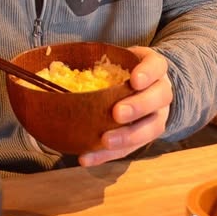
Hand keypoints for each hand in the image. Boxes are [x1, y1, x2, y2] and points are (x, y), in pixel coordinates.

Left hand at [78, 46, 171, 166]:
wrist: (146, 85)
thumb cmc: (125, 69)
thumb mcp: (120, 58)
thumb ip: (102, 60)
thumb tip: (55, 64)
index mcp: (155, 68)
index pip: (157, 66)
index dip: (147, 73)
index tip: (134, 80)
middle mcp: (162, 91)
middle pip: (159, 99)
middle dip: (138, 107)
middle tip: (117, 113)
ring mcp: (158, 115)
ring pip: (152, 128)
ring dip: (127, 137)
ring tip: (105, 141)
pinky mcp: (146, 136)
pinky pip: (131, 148)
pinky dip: (109, 155)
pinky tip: (88, 158)